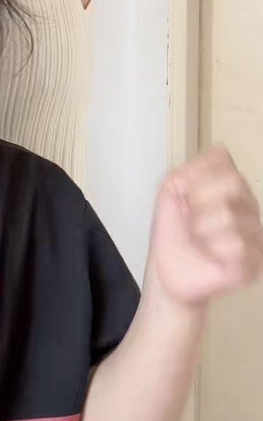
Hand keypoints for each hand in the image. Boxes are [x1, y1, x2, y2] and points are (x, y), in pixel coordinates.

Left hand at [150, 147, 262, 305]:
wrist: (167, 270)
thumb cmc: (172, 231)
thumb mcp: (171, 189)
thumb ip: (193, 167)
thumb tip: (220, 150)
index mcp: (229, 184)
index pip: (223, 159)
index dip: (198, 176)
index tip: (186, 194)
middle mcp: (247, 203)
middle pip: (233, 182)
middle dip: (201, 200)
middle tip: (191, 217)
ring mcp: (255, 230)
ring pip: (231, 215)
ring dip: (203, 229)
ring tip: (199, 239)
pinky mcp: (256, 258)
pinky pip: (238, 243)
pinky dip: (214, 249)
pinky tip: (211, 255)